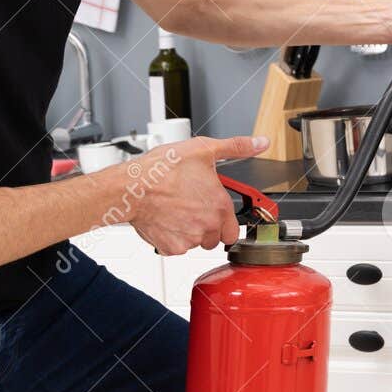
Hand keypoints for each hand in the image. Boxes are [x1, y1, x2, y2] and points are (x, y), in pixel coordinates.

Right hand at [112, 135, 266, 254]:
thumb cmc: (163, 169)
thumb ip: (236, 148)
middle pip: (215, 238)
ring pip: (196, 243)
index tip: (215, 212)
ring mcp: (189, 239)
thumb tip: (260, 143)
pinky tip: (165, 219)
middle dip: (207, 226)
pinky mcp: (170, 247)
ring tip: (177, 211)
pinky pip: (176, 248)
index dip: (225, 220)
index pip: (234, 230)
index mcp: (220, 206)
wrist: (131, 187)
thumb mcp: (204, 149)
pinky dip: (171, 238)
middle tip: (193, 208)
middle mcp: (208, 226)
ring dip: (190, 231)